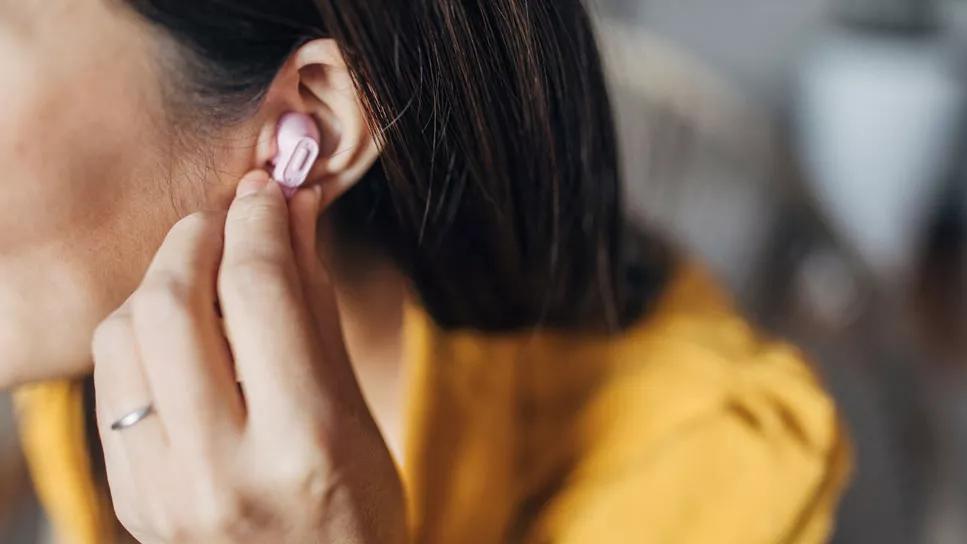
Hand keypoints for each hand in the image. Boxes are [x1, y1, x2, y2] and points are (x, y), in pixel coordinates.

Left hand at [91, 171, 405, 543]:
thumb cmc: (355, 504)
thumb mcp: (353, 405)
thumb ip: (312, 302)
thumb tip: (291, 207)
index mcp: (303, 441)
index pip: (260, 292)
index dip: (260, 220)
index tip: (268, 190)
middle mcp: (223, 469)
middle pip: (173, 303)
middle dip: (199, 236)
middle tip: (229, 220)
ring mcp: (163, 490)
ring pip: (123, 335)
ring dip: (162, 282)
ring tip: (205, 279)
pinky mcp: (129, 495)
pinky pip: (112, 382)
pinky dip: (142, 335)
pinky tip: (182, 334)